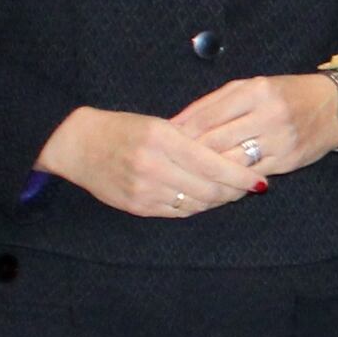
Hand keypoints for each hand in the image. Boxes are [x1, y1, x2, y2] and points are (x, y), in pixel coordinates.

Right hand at [38, 105, 268, 218]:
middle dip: (235, 192)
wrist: (77, 146)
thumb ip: (191, 140)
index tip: (259, 181)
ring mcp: (145, 190)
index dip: (240, 176)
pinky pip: (178, 212)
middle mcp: (154, 167)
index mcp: (162, 140)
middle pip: (209, 189)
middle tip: (249, 188)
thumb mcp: (157, 124)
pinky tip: (205, 199)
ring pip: (196, 204)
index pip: (212, 164)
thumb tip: (230, 157)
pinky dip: (197, 207)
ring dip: (218, 201)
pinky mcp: (138, 207)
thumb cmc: (122, 128)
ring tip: (231, 193)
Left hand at [173, 72, 337, 187]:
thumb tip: (177, 123)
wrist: (335, 108)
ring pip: (230, 162)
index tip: (163, 140)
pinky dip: (229, 179)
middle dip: (189, 153)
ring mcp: (279, 141)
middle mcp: (268, 115)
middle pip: (215, 141)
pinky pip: (250, 175)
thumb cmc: (286, 93)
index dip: (182, 131)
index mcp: (256, 91)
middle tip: (169, 160)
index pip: (208, 115)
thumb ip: (215, 103)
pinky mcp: (287, 161)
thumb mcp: (252, 86)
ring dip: (206, 170)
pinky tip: (215, 180)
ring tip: (187, 173)